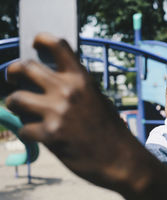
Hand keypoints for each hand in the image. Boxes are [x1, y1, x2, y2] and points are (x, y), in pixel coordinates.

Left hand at [6, 33, 139, 188]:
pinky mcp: (49, 135)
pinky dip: (28, 134)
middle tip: (13, 79)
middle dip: (13, 72)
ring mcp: (57, 112)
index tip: (34, 43)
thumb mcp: (97, 100)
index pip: (56, 45)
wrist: (120, 159)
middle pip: (24, 67)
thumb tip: (45, 80)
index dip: (40, 39)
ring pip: (15, 98)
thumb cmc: (109, 130)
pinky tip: (38, 137)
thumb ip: (74, 88)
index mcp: (82, 79)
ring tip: (22, 111)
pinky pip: (23, 129)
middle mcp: (67, 90)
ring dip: (15, 105)